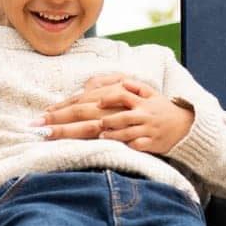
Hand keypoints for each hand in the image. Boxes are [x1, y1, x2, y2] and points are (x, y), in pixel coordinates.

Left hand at [37, 74, 192, 155]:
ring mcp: (140, 124)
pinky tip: (101, 142)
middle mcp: (130, 107)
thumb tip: (87, 84)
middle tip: (41, 127)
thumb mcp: (137, 89)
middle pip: (91, 113)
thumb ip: (112, 84)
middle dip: (64, 121)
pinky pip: (131, 140)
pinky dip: (117, 140)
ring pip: (110, 125)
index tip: (43, 115)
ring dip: (85, 130)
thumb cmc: (153, 107)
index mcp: (124, 94)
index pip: (88, 99)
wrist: (184, 124)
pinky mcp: (149, 140)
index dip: (64, 107)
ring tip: (65, 136)